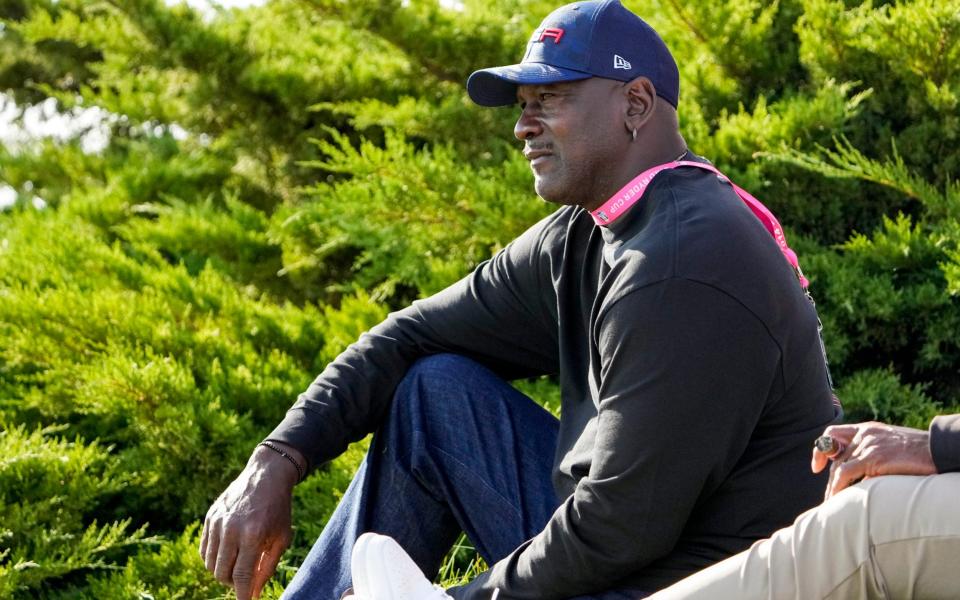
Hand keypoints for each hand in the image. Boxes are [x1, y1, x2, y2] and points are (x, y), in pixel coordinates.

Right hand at [200, 442, 303, 598]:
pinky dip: (213, 559)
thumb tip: (254, 593)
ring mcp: (218, 523)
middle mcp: (231, 529)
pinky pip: (204, 550)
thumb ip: (267, 567)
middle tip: (244, 579)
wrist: (266, 475)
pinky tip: (227, 554)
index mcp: (253, 535)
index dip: (243, 595)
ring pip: (210, 564)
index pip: (242, 576)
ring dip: (222, 572)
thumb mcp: (281, 538)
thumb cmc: (278, 509)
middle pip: (222, 573)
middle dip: (233, 583)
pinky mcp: (210, 517)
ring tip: (238, 565)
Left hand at [811, 421, 936, 498]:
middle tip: (829, 496)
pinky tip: (836, 499)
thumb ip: (874, 452)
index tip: (817, 467)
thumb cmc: (920, 453)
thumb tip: (862, 473)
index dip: (821, 450)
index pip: (832, 433)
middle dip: (830, 478)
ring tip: (831, 503)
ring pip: (839, 466)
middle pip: (836, 456)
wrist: (938, 450)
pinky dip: (837, 487)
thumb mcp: (892, 445)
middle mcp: (864, 434)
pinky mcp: (873, 458)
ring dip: (832, 486)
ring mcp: (868, 445)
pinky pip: (845, 473)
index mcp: (868, 428)